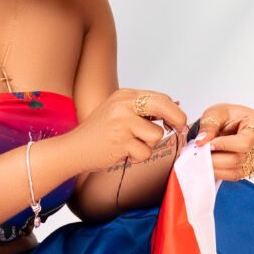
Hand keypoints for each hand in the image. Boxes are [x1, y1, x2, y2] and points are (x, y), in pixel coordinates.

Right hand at [68, 87, 189, 174]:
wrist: (74, 148)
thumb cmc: (97, 134)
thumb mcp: (119, 113)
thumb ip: (143, 111)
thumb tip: (176, 107)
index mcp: (124, 95)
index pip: (160, 97)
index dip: (174, 110)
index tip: (179, 121)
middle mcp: (124, 105)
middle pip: (164, 107)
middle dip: (177, 119)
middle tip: (180, 128)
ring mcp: (122, 122)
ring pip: (156, 135)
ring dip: (148, 145)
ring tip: (130, 145)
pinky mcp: (121, 141)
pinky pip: (145, 152)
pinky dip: (137, 158)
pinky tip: (123, 153)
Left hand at [191, 104, 253, 180]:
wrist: (234, 123)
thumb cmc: (228, 116)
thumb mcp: (216, 113)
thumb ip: (208, 126)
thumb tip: (201, 142)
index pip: (244, 142)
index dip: (224, 146)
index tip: (208, 145)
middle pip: (240, 159)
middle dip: (217, 159)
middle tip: (201, 156)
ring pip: (239, 171)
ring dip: (218, 168)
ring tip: (205, 161)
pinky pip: (238, 175)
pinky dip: (223, 173)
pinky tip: (213, 166)